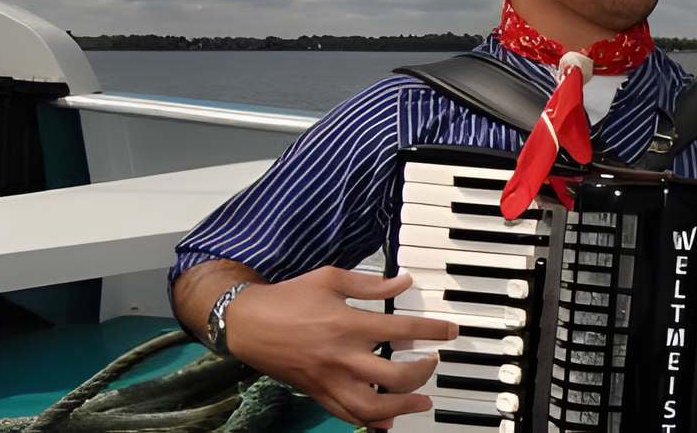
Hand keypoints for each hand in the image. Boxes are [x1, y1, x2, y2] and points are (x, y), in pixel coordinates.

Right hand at [223, 266, 457, 427]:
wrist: (247, 323)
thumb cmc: (288, 298)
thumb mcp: (330, 279)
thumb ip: (370, 284)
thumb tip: (404, 282)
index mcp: (348, 324)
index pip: (403, 328)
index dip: (433, 330)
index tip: (450, 331)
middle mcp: (342, 357)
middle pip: (394, 377)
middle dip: (423, 373)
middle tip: (433, 362)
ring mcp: (329, 380)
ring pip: (372, 406)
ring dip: (403, 407)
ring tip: (422, 401)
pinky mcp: (317, 393)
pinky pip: (347, 415)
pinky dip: (370, 422)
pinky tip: (387, 421)